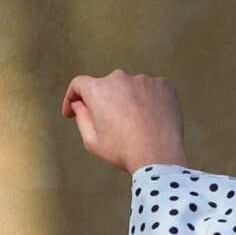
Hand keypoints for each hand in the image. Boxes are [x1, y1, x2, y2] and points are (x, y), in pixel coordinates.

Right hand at [61, 72, 186, 172]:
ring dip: (128, 102)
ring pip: (130, 88)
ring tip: (135, 126)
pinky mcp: (163, 85)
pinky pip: (150, 90)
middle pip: (106, 87)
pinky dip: (148, 102)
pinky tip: (150, 120)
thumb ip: (81, 118)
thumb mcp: (92, 141)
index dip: (72, 97)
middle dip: (104, 102)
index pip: (79, 84)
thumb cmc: (123, 151)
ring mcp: (144, 80)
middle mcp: (120, 78)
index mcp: (98, 90)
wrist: (158, 156)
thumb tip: (79, 104)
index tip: (72, 109)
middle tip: (110, 125)